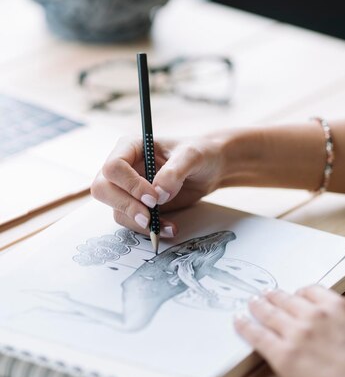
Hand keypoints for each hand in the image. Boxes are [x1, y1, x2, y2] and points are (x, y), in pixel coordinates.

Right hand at [91, 135, 225, 236]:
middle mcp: (124, 167)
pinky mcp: (137, 205)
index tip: (154, 198)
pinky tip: (168, 228)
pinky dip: (148, 230)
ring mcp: (128, 188)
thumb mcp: (192, 156)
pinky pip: (132, 221)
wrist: (210, 170)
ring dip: (139, 223)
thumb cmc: (199, 154)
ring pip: (116, 209)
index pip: (113, 166)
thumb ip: (174, 171)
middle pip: (103, 189)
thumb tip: (158, 193)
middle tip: (149, 217)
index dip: (130, 185)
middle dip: (125, 206)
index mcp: (130, 146)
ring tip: (166, 226)